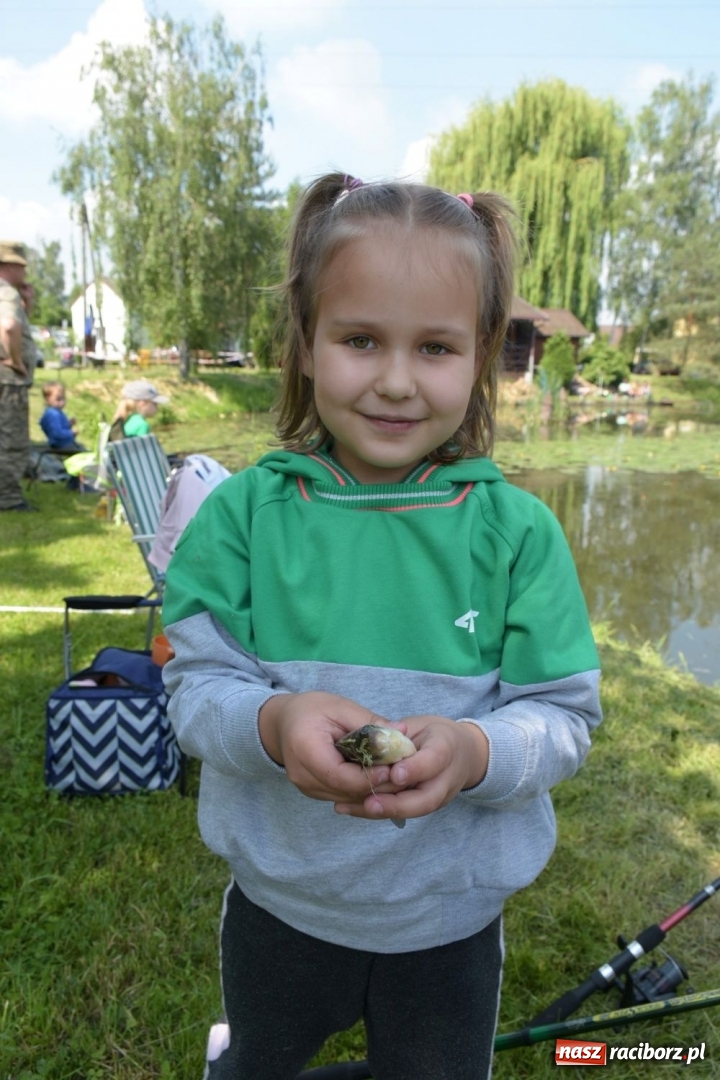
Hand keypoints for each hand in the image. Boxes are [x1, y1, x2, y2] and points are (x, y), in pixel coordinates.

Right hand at [258, 692, 407, 803]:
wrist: (283, 722)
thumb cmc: (311, 709)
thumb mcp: (341, 707)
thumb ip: (369, 723)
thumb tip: (402, 733)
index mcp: (305, 749)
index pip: (340, 775)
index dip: (369, 776)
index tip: (393, 767)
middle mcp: (302, 775)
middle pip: (345, 791)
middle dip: (377, 785)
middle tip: (403, 773)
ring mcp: (306, 788)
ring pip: (347, 798)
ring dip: (372, 789)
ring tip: (395, 773)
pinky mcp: (313, 792)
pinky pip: (342, 795)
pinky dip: (361, 788)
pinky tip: (378, 776)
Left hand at [334, 716, 488, 822]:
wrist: (464, 755)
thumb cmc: (434, 736)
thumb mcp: (421, 725)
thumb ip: (399, 734)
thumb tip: (373, 737)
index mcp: (446, 748)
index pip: (434, 760)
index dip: (415, 769)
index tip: (394, 774)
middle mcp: (446, 778)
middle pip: (426, 799)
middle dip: (397, 804)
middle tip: (369, 803)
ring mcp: (440, 796)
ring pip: (415, 810)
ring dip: (384, 811)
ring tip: (352, 808)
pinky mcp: (428, 806)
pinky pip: (405, 812)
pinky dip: (379, 813)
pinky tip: (351, 809)